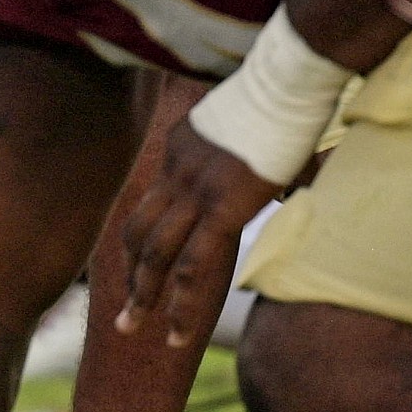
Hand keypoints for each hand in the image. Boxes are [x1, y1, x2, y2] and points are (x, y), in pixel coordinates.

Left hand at [119, 117, 277, 347]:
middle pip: (138, 232)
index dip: (141, 239)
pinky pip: (194, 266)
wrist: (286, 80)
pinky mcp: (222, 208)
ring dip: (143, 295)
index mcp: (178, 150)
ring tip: (135, 328)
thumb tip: (284, 174)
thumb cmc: (287, 95)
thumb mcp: (252, 123)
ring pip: (156, 255)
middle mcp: (176, 172)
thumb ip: (253, 153)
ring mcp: (195, 192)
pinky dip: (182, 303)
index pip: (151, 204)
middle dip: (129, 275)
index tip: (138, 266)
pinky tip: (176, 331)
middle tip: (124, 313)